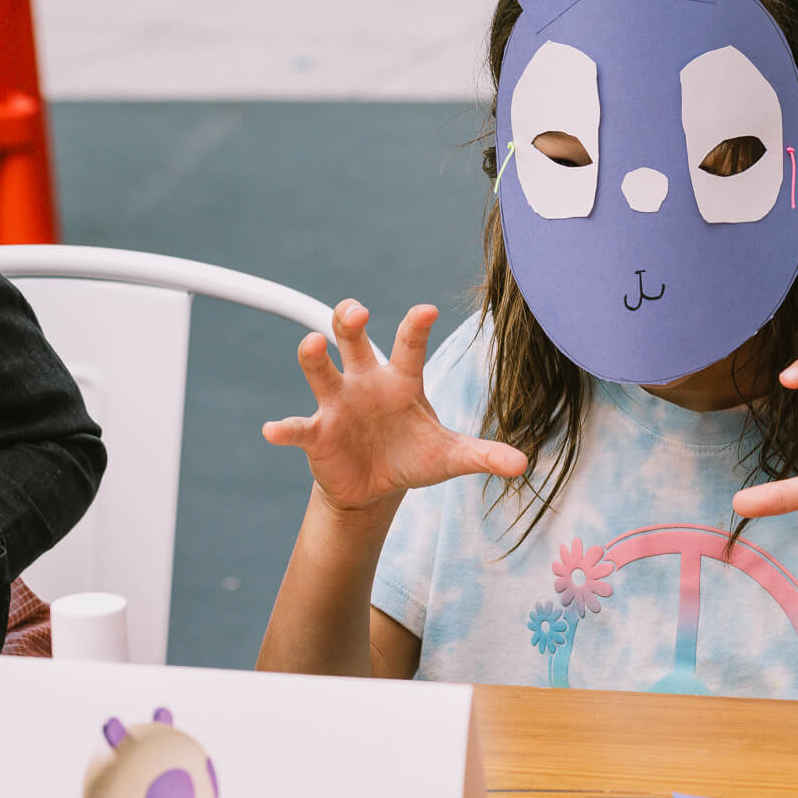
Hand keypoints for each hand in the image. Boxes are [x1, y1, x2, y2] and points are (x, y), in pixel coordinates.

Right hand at [263, 301, 526, 511]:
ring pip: (321, 370)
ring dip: (313, 356)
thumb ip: (482, 455)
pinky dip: (283, 428)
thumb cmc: (413, 456)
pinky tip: (273, 430)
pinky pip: (297, 426)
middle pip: (353, 339)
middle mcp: (365, 382)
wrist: (375, 487)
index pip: (409, 345)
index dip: (416, 326)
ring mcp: (337, 404)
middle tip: (355, 312)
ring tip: (311, 345)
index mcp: (401, 380)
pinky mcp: (317, 433)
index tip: (426, 310)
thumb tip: (524, 464)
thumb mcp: (449, 457)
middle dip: (350, 320)